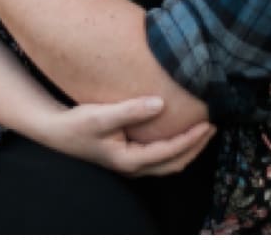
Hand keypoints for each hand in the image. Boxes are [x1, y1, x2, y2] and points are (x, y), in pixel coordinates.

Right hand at [36, 97, 216, 176]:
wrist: (58, 131)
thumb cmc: (78, 123)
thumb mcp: (102, 115)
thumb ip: (131, 110)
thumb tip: (161, 103)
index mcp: (129, 160)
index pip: (169, 152)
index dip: (191, 139)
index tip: (207, 123)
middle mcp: (133, 166)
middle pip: (174, 163)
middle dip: (196, 146)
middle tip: (213, 127)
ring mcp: (131, 164)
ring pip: (169, 162)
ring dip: (188, 148)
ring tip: (203, 130)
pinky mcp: (129, 156)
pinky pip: (160, 157)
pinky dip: (176, 146)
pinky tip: (180, 130)